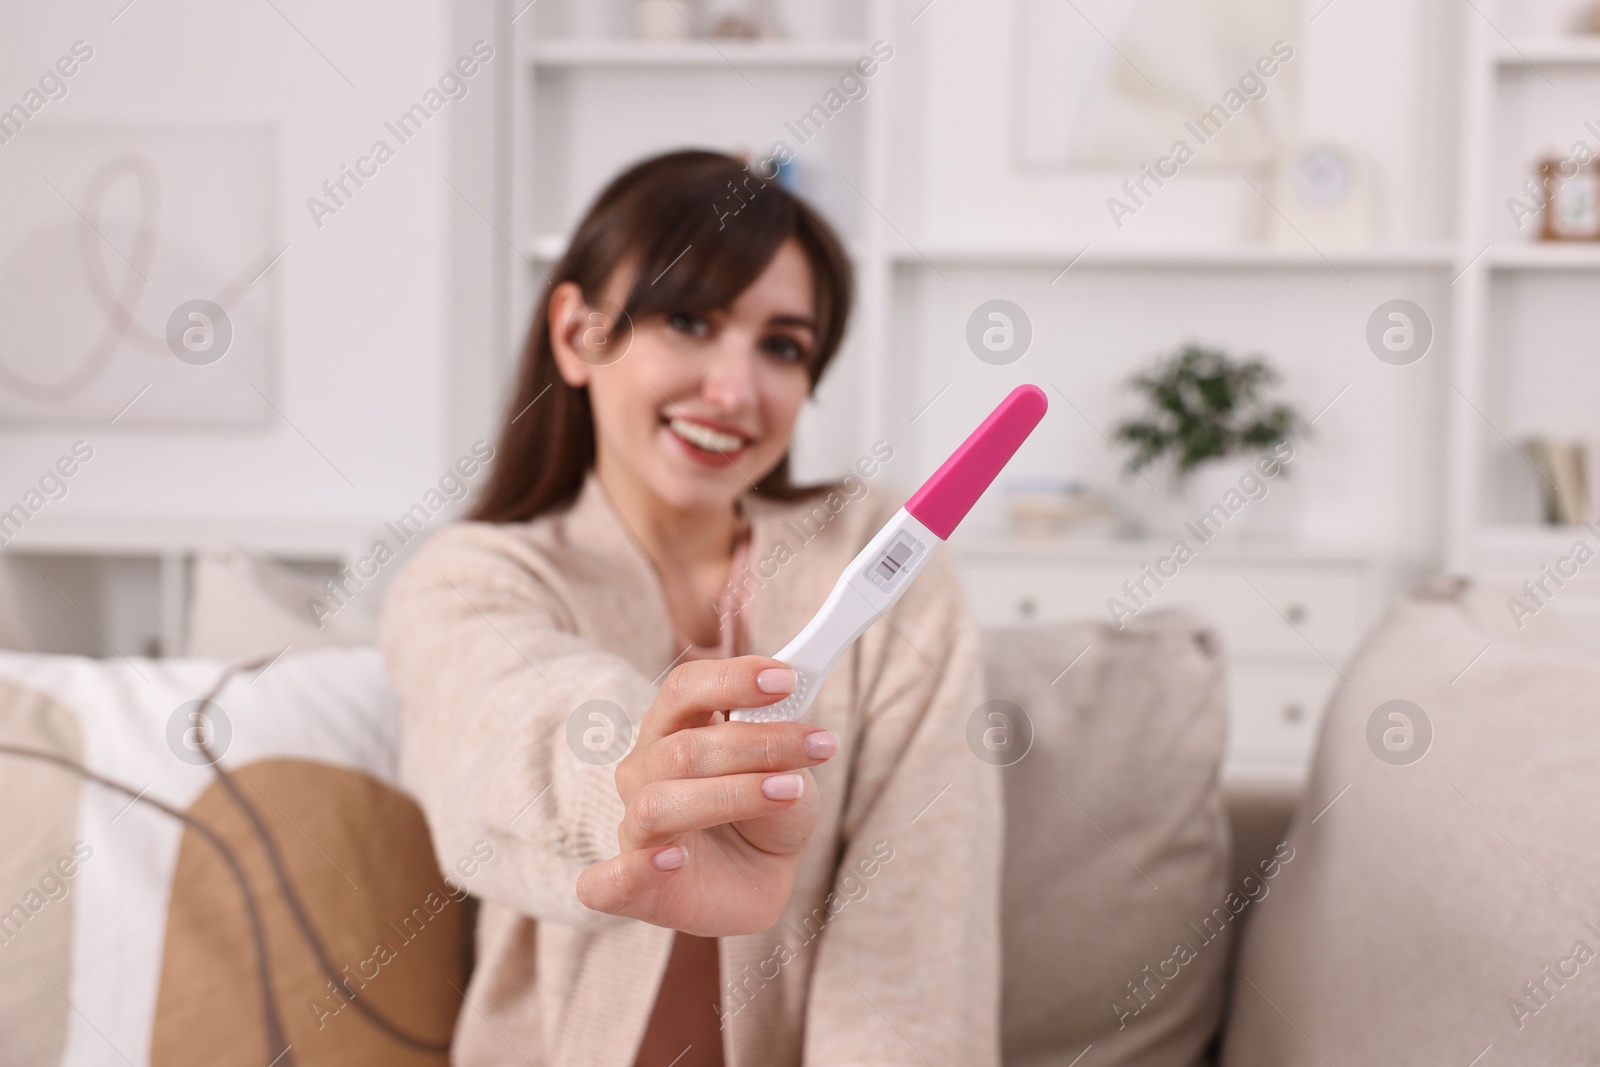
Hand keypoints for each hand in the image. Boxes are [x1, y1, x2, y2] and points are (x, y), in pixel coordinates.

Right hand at [575, 656, 837, 935]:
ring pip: (659, 804)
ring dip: (730, 794)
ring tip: (790, 792)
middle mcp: (644, 773)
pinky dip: (632, 869)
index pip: (684, 689)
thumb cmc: (766, 814)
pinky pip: (606, 882)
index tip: (786, 679)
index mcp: (674, 729)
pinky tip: (673, 860)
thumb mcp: (790, 771)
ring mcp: (633, 831)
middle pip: (682, 748)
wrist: (760, 880)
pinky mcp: (629, 890)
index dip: (732, 679)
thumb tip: (790, 709)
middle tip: (818, 745)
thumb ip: (782, 742)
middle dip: (756, 743)